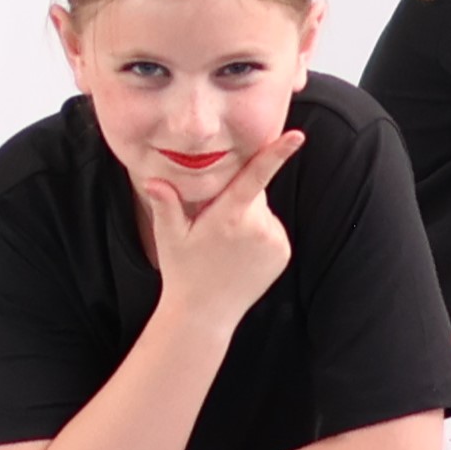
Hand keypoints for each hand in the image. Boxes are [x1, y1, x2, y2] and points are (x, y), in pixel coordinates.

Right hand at [140, 131, 299, 322]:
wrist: (206, 312)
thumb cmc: (182, 270)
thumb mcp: (168, 236)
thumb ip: (165, 204)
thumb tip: (154, 180)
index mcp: (228, 217)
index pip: (256, 177)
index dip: (276, 154)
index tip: (297, 137)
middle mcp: (257, 227)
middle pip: (251, 191)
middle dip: (234, 196)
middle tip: (210, 222)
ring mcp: (274, 241)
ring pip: (260, 210)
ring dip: (245, 216)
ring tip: (224, 244)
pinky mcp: (283, 252)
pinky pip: (270, 228)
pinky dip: (258, 232)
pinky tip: (239, 252)